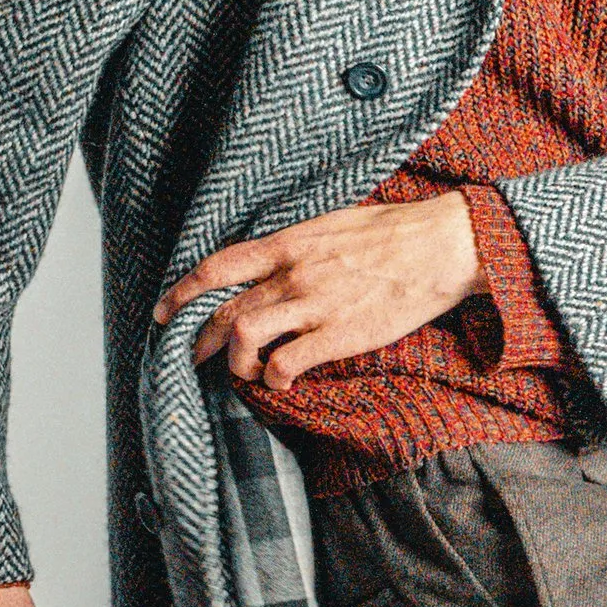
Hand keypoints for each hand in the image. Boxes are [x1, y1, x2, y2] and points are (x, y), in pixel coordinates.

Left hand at [152, 193, 481, 387]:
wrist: (441, 245)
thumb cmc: (395, 232)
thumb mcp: (334, 223)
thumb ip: (299, 245)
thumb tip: (276, 259)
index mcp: (289, 243)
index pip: (217, 267)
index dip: (182, 291)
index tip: (165, 310)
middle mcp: (292, 274)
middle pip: (223, 310)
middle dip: (201, 339)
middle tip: (195, 356)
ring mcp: (314, 305)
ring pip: (244, 335)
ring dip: (235, 363)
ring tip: (245, 373)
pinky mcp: (339, 335)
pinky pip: (286, 363)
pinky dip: (274, 379)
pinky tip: (282, 383)